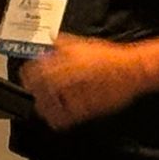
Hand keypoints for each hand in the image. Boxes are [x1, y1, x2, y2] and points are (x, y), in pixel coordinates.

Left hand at [22, 33, 148, 128]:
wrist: (132, 70)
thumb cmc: (111, 57)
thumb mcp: (84, 43)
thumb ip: (63, 43)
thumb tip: (48, 39)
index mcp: (64, 60)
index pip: (34, 70)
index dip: (27, 75)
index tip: (26, 79)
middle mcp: (67, 77)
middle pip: (38, 90)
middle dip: (34, 93)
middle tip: (35, 94)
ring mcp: (75, 93)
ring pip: (49, 105)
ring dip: (44, 107)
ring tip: (44, 108)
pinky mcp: (85, 108)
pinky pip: (65, 117)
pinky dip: (58, 119)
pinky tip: (58, 118)